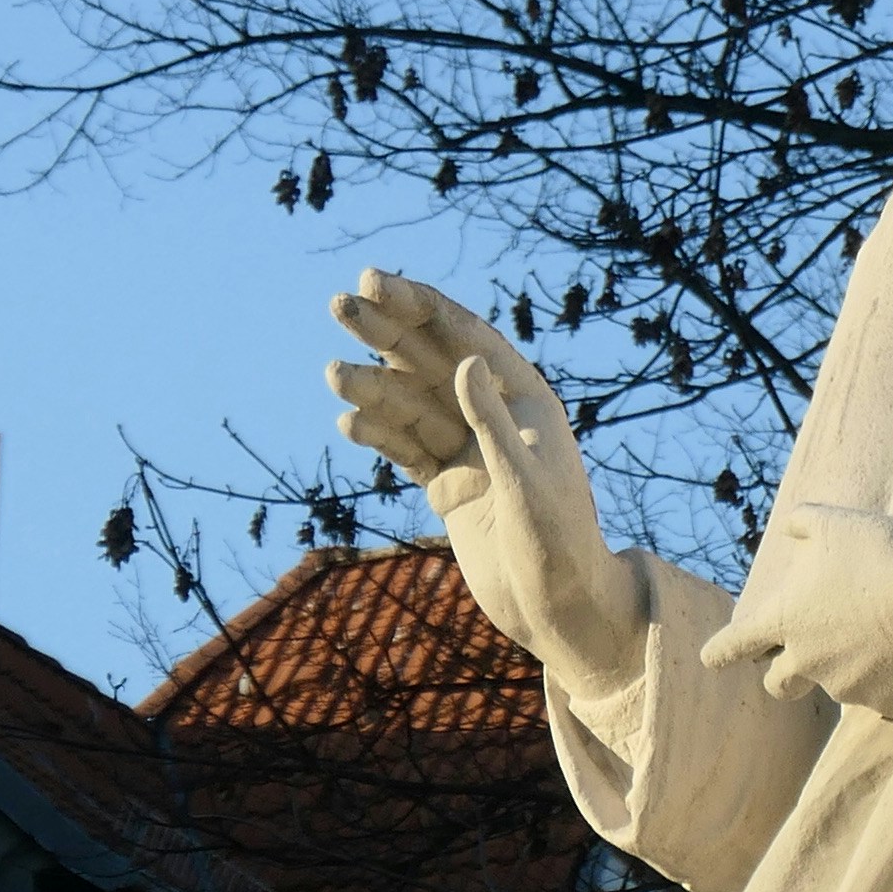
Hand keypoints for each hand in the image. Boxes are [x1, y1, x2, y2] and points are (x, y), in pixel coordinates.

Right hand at [327, 270, 636, 694]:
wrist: (559, 609)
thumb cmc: (559, 544)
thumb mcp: (526, 481)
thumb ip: (493, 423)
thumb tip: (465, 362)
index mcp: (527, 398)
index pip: (465, 337)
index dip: (418, 306)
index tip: (373, 282)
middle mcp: (497, 416)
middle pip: (432, 361)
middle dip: (386, 332)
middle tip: (337, 304)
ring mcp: (470, 451)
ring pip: (412, 405)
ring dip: (372, 387)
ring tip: (333, 374)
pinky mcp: (450, 487)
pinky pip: (406, 449)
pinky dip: (378, 435)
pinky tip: (348, 422)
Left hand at [702, 502, 892, 719]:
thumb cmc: (886, 556)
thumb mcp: (837, 523)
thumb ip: (804, 524)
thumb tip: (791, 530)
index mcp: (786, 621)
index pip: (733, 646)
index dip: (720, 651)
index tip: (712, 658)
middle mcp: (809, 663)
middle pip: (778, 685)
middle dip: (784, 673)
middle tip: (805, 653)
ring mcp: (848, 689)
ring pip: (835, 685)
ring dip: (845, 666)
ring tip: (881, 634)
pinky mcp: (887, 704)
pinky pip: (879, 694)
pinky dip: (887, 677)